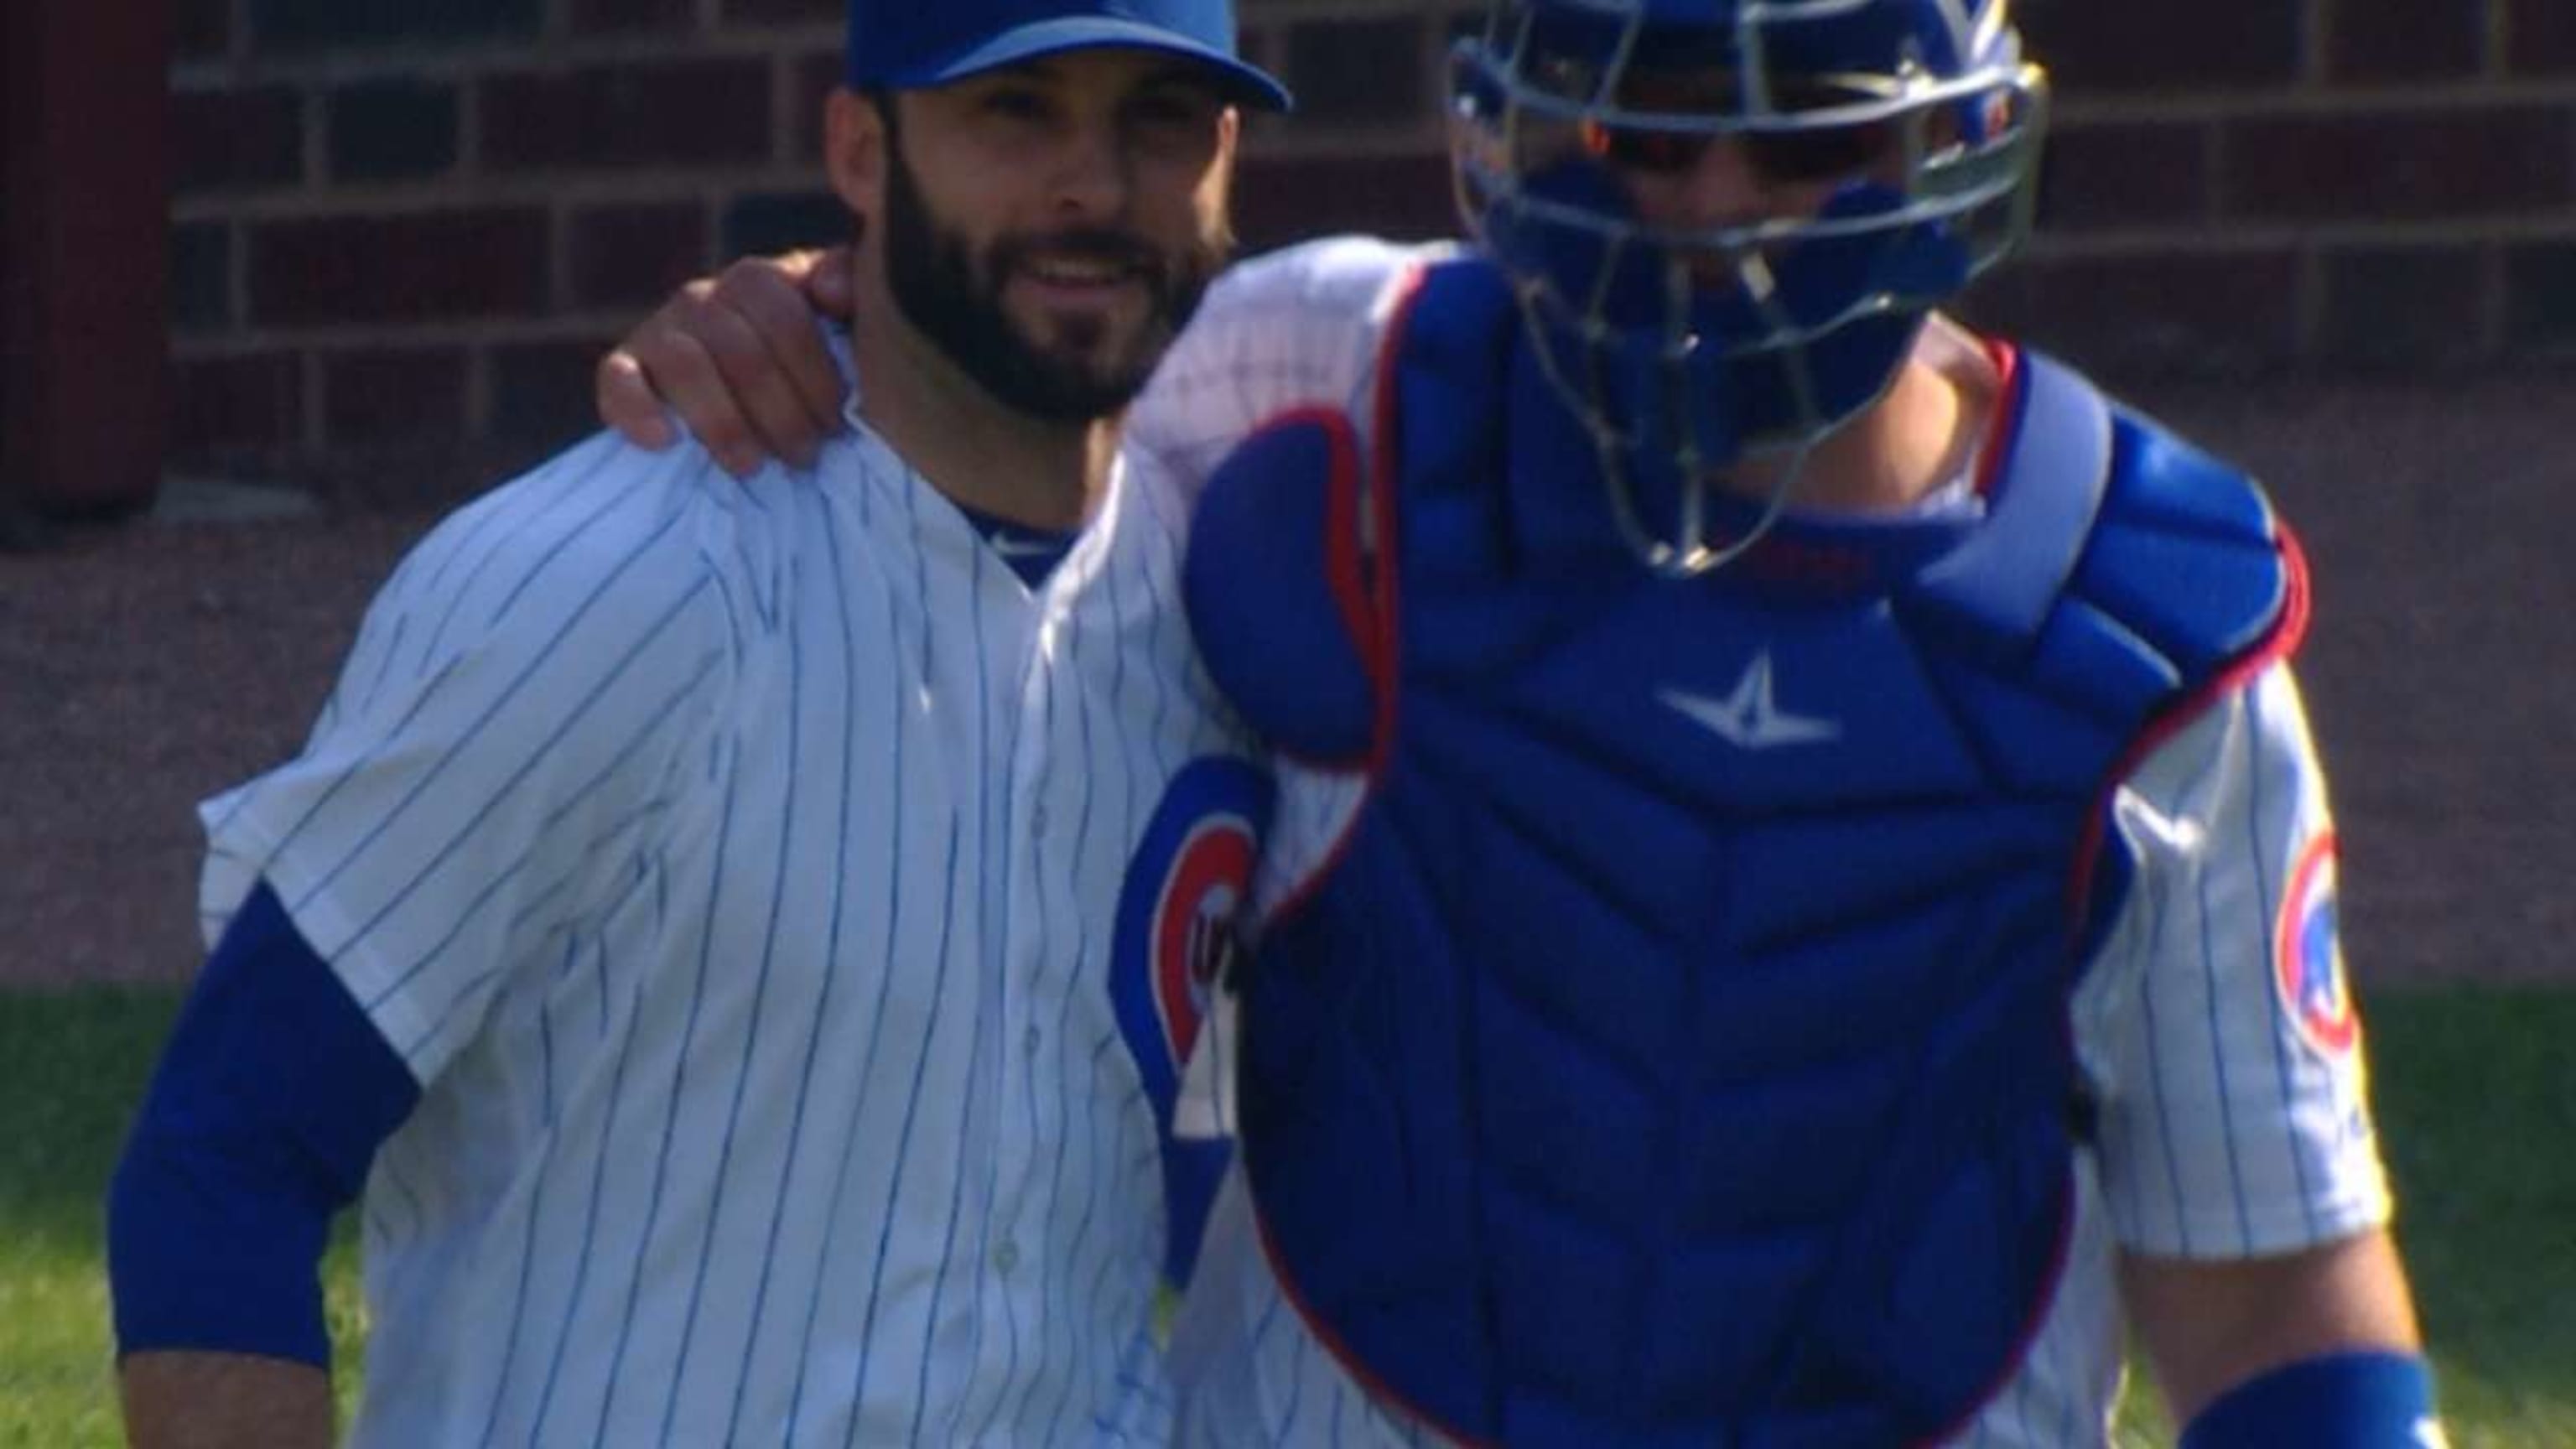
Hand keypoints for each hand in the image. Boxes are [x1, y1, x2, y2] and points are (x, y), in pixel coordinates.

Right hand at [595, 248, 854, 476]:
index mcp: (757, 283)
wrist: (741, 406)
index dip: (814, 373)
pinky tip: (664, 442)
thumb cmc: (803, 371)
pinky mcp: (620, 368)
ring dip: (723, 421)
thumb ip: (851, 294)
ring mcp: (658, 331)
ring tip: (752, 468)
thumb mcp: (840, 328)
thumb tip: (838, 290)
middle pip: (739, 348)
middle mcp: (703, 298)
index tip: (838, 423)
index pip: (783, 315)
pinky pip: (617, 379)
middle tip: (806, 458)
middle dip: (779, 411)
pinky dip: (637, 409)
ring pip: (685, 364)